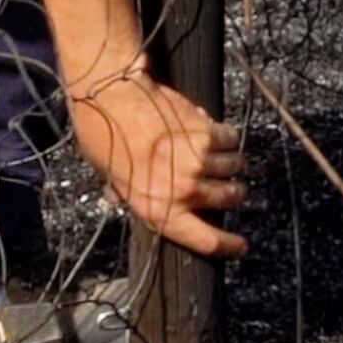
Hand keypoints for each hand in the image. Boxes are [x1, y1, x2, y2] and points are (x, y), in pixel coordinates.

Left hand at [66, 68, 248, 257]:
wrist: (110, 97)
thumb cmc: (103, 137)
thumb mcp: (112, 180)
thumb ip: (133, 197)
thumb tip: (139, 201)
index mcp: (158, 210)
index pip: (206, 241)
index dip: (228, 246)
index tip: (239, 245)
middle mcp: (184, 190)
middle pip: (228, 200)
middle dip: (233, 194)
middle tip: (229, 186)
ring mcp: (199, 162)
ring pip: (235, 168)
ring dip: (231, 163)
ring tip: (220, 155)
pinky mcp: (207, 133)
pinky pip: (231, 140)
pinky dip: (228, 137)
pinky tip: (216, 132)